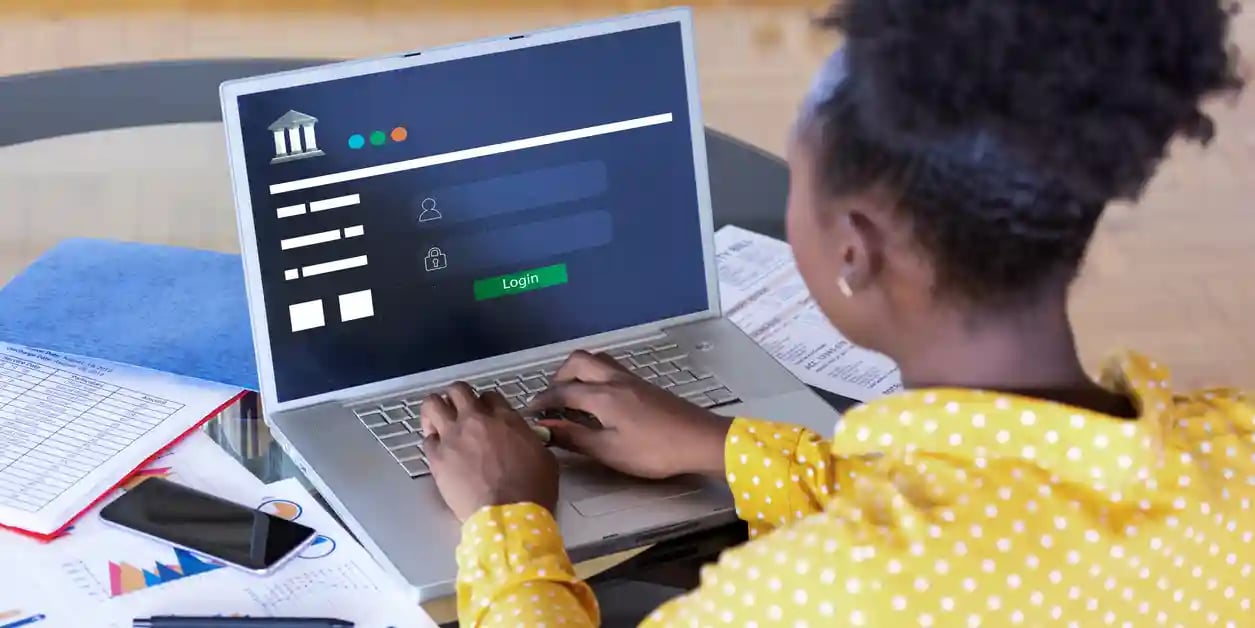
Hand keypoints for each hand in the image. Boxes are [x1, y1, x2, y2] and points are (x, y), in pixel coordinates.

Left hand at [421, 383, 558, 520]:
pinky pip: (427, 439)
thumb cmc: (532, 490)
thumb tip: (526, 439)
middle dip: (457, 398)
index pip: (489, 396)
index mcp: (505, 418)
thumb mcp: (544, 458)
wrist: (508, 516)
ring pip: (432, 404)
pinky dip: (432, 442)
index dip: (487, 404)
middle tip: (459, 411)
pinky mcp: (437, 458)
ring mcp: (453, 437)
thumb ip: (529, 440)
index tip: (487, 415)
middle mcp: (476, 420)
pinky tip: (439, 451)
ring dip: (435, 410)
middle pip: (458, 390)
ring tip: (438, 422)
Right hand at [528, 351, 731, 479]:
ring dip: (578, 372)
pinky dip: (595, 376)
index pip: (562, 391)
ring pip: (597, 360)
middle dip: (558, 377)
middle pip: (578, 362)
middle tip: (551, 400)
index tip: (529, 412)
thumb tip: (546, 428)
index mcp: (603, 396)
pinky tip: (599, 399)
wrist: (700, 440)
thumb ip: (576, 437)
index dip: (542, 401)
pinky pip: (611, 369)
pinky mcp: (645, 386)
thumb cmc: (655, 450)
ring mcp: (632, 380)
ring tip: (572, 396)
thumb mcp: (610, 451)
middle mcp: (615, 380)